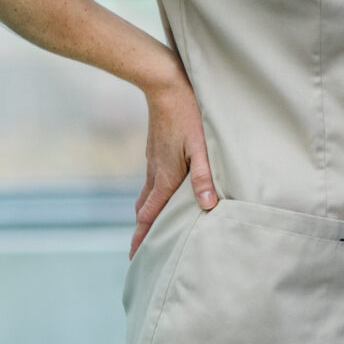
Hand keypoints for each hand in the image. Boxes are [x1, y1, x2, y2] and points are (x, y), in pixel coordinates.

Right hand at [132, 72, 216, 255]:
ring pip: (146, 194)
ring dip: (145, 213)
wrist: (165, 85)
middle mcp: (155, 172)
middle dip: (142, 231)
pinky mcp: (155, 150)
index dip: (144, 238)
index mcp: (165, 176)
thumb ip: (204, 177)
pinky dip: (150, 196)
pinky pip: (150, 180)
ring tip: (148, 227)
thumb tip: (207, 206)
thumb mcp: (201, 146)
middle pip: (144, 209)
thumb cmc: (189, 114)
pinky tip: (159, 193)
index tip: (136, 258)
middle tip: (140, 250)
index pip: (150, 215)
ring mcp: (152, 160)